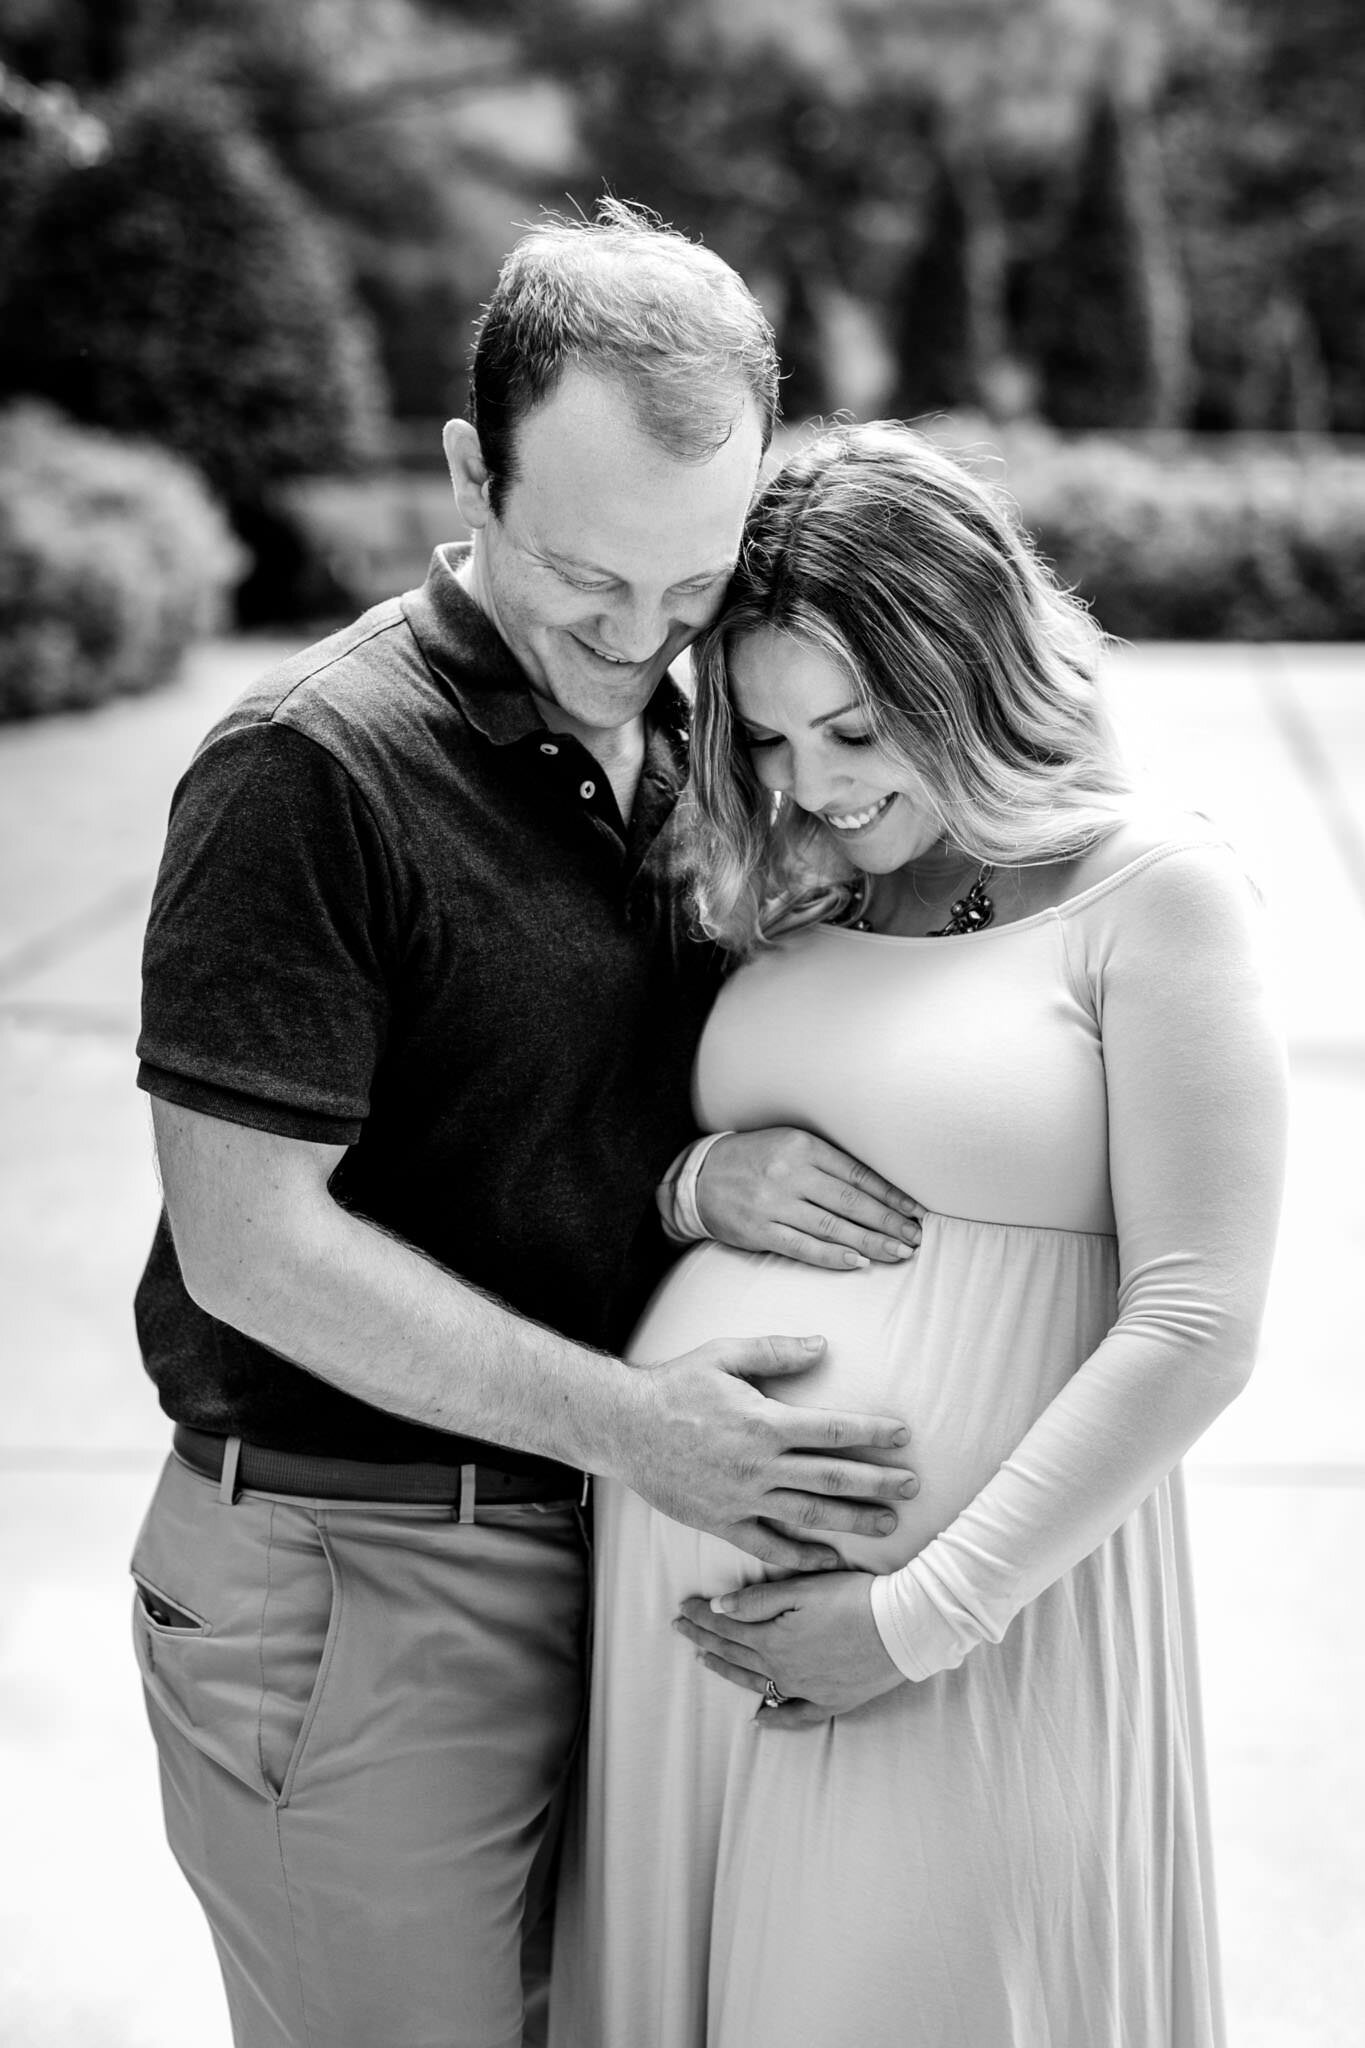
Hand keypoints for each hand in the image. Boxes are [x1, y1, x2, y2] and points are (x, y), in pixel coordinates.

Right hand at [618, 1336, 918, 1572]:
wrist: (624, 1428)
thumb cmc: (675, 1386)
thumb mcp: (723, 1354)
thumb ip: (775, 1350)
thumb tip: (823, 1346)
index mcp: (764, 1422)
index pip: (833, 1430)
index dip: (873, 1432)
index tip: (903, 1436)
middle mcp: (759, 1465)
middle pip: (832, 1477)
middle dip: (878, 1482)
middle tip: (914, 1486)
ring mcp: (741, 1499)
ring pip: (809, 1516)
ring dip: (853, 1520)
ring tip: (888, 1523)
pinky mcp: (722, 1522)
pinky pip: (769, 1547)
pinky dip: (802, 1557)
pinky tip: (829, 1560)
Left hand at [675, 1570, 905, 1726]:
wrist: (904, 1628)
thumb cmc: (856, 1599)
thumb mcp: (803, 1589)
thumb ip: (757, 1600)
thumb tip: (718, 1607)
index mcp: (773, 1639)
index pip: (727, 1626)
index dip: (702, 1616)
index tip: (682, 1608)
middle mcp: (783, 1670)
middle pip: (735, 1652)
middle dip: (704, 1639)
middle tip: (680, 1628)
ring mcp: (806, 1689)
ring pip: (755, 1682)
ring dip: (727, 1669)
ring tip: (705, 1661)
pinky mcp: (830, 1702)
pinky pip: (794, 1716)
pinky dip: (774, 1720)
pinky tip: (758, 1721)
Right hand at [697, 1128, 922, 1268]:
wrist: (699, 1177)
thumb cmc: (753, 1160)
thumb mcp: (789, 1145)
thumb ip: (826, 1162)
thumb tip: (876, 1188)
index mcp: (804, 1147)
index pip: (857, 1174)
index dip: (890, 1194)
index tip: (914, 1210)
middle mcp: (791, 1173)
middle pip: (851, 1202)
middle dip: (888, 1222)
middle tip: (915, 1237)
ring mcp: (775, 1203)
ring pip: (833, 1227)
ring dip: (870, 1243)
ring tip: (898, 1253)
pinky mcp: (761, 1230)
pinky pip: (803, 1247)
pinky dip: (833, 1257)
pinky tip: (858, 1262)